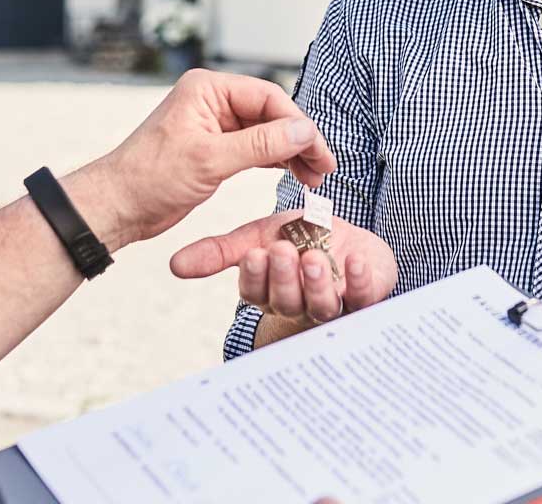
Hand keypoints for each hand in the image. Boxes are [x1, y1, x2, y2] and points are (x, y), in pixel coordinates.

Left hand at [77, 71, 333, 249]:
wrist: (117, 206)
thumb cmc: (150, 178)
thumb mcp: (210, 160)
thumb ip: (261, 144)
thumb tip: (304, 132)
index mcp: (208, 89)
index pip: (269, 97)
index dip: (298, 124)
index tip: (319, 152)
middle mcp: (213, 101)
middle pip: (272, 113)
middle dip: (299, 139)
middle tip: (323, 167)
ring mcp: (214, 124)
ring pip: (266, 131)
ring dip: (291, 152)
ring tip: (313, 176)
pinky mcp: (215, 148)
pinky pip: (255, 148)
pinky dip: (275, 160)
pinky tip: (293, 173)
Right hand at [170, 209, 398, 324]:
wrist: (347, 237)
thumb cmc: (299, 238)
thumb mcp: (257, 236)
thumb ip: (220, 251)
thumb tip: (174, 265)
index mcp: (269, 292)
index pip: (256, 293)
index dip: (255, 276)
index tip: (255, 254)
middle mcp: (299, 305)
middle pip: (287, 301)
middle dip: (284, 277)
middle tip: (282, 251)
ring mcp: (334, 305)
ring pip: (322, 305)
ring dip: (316, 283)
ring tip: (313, 258)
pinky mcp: (367, 298)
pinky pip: (364, 297)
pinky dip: (360, 281)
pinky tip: (355, 262)